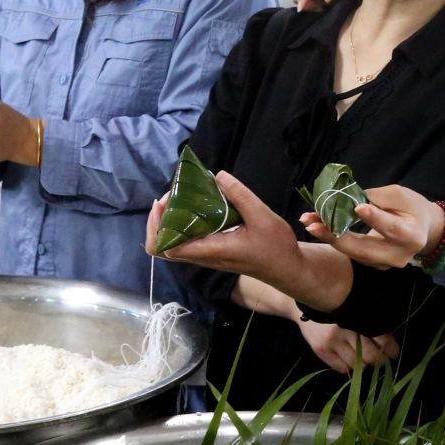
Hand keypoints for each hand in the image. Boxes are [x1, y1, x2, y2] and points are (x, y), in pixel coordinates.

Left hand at [146, 172, 308, 293]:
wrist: (287, 269)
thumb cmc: (276, 247)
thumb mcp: (262, 217)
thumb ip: (240, 196)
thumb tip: (217, 176)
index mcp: (212, 250)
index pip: (168, 248)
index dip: (157, 226)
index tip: (164, 202)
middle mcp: (204, 256)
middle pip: (163, 247)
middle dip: (161, 219)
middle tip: (173, 195)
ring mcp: (207, 256)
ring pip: (174, 244)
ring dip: (171, 220)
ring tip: (182, 196)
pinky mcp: (212, 252)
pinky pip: (187, 240)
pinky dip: (183, 223)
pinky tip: (195, 205)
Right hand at [295, 318, 400, 374]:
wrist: (303, 307)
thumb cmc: (335, 308)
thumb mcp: (353, 310)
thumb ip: (370, 323)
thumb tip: (389, 343)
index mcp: (357, 317)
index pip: (381, 338)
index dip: (391, 349)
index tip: (394, 353)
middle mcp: (344, 329)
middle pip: (370, 356)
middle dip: (380, 360)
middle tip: (383, 359)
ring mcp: (331, 341)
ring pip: (357, 365)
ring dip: (365, 365)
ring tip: (366, 359)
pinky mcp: (321, 350)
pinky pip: (342, 368)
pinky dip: (349, 367)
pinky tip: (350, 360)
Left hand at [302, 184, 444, 269]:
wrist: (423, 229)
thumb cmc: (413, 207)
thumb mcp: (400, 195)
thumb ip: (377, 197)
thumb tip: (348, 198)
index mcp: (412, 236)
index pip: (392, 228)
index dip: (375, 219)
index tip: (357, 208)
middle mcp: (398, 256)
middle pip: (365, 249)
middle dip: (337, 237)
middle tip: (314, 224)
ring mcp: (385, 264)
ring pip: (354, 253)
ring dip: (329, 237)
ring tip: (309, 222)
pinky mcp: (373, 264)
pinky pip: (352, 252)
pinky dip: (334, 239)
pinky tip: (316, 226)